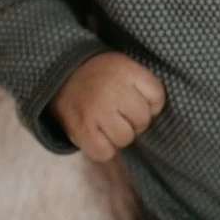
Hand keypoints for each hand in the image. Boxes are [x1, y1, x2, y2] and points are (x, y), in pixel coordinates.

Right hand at [48, 51, 165, 161]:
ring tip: (110, 124)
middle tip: (122, 114)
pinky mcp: (81, 130)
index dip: (153, 104)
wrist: (62, 76)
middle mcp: (112, 90)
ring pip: (126, 138)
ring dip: (121, 136)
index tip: (140, 101)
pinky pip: (105, 153)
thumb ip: (142, 85)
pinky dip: (104, 149)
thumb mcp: (124, 66)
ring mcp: (96, 111)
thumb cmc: (101, 76)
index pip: (157, 95)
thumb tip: (154, 113)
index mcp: (126, 71)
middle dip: (136, 121)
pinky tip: (98, 135)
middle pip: (143, 119)